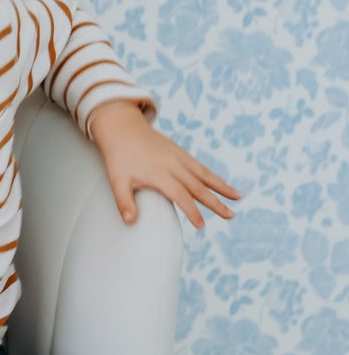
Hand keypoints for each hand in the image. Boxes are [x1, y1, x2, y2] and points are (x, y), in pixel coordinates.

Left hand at [89, 103, 240, 230]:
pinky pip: (201, 167)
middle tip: (230, 216)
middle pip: (198, 187)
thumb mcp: (117, 181)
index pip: (180, 195)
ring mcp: (180, 158)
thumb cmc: (119, 157)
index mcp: (159, 174)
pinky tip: (223, 185)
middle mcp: (174, 165)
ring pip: (205, 175)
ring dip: (222, 187)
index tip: (202, 226)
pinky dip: (213, 176)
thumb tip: (129, 222)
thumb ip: (124, 202)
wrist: (123, 128)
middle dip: (215, 203)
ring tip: (238, 197)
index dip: (192, 211)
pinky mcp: (181, 153)